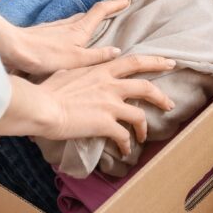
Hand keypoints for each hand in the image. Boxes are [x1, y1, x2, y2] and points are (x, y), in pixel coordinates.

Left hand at [4, 0, 129, 75]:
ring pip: (75, 20)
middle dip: (103, 11)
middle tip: (113, 10)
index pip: (101, 12)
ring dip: (87, 19)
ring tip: (93, 24)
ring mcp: (54, 27)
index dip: (114, 5)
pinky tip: (67, 37)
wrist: (13, 48)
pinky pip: (63, 27)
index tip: (126, 0)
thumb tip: (117, 51)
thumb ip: (98, 56)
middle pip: (89, 13)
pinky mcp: (43, 33)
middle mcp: (68, 25)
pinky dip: (72, 28)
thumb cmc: (45, 55)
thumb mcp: (77, 60)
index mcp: (79, 30)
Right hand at [36, 55, 175, 154]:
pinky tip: (126, 151)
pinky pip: (124, 136)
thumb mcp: (68, 72)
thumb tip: (77, 73)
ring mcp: (110, 104)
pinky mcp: (106, 123)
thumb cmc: (48, 90)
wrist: (42, 106)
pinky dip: (127, 145)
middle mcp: (110, 85)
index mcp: (101, 70)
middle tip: (170, 104)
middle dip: (161, 96)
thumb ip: (81, 72)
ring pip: (140, 115)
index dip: (154, 62)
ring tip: (144, 136)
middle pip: (146, 87)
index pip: (134, 61)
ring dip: (145, 127)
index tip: (168, 63)